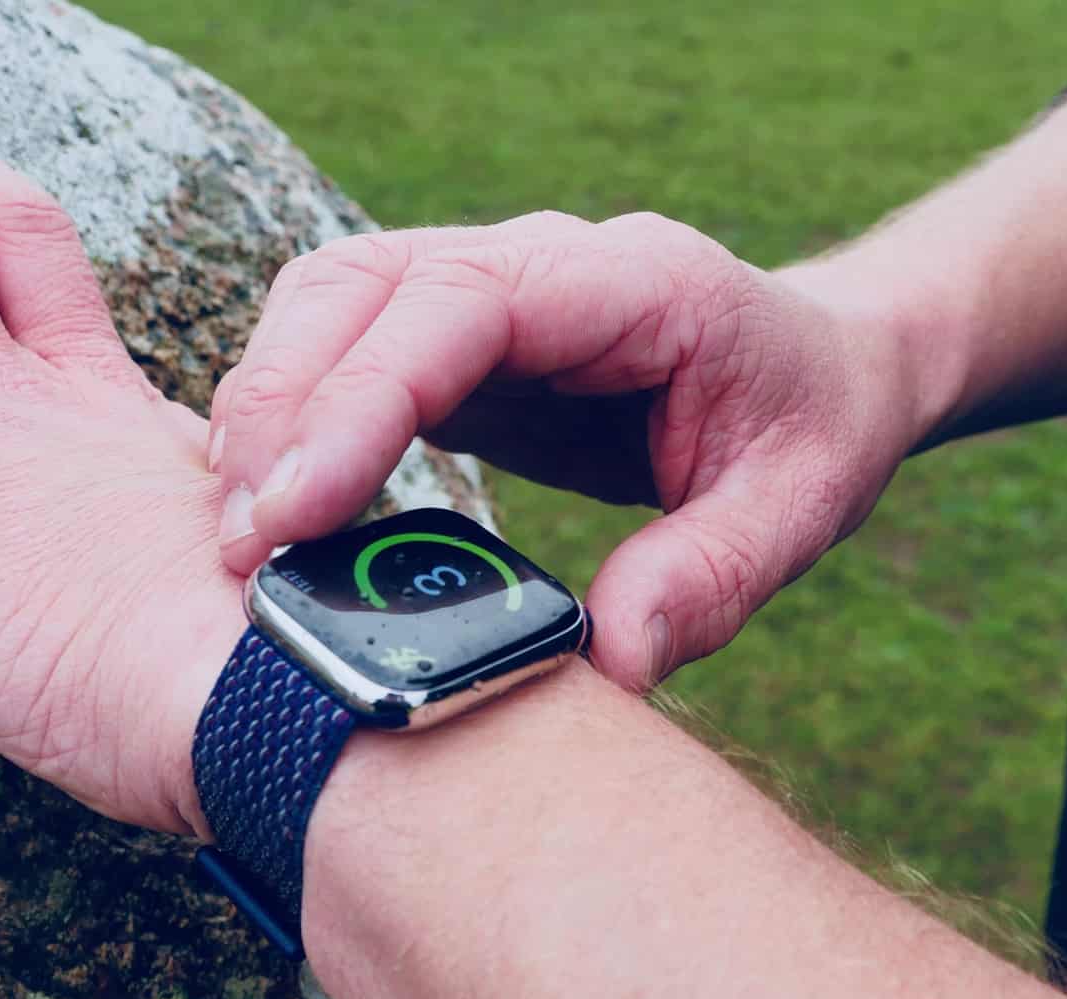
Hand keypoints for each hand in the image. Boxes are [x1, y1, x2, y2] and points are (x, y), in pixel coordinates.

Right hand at [207, 213, 932, 686]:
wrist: (825, 367)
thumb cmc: (813, 424)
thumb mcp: (798, 505)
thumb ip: (709, 577)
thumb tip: (604, 666)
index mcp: (630, 280)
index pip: (459, 304)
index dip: (360, 398)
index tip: (296, 511)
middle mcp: (541, 263)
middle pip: (362, 285)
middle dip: (282, 407)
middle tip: (240, 547)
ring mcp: (489, 289)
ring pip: (330, 300)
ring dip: (266, 405)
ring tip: (240, 533)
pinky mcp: (456, 336)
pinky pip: (344, 344)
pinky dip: (291, 414)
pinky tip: (275, 504)